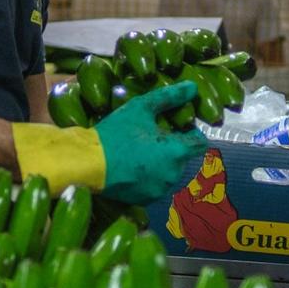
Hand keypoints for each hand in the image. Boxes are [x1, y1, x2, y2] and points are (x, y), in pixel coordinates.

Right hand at [93, 81, 206, 203]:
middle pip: (183, 157)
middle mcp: (174, 174)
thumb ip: (169, 97)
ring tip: (140, 153)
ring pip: (169, 173)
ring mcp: (160, 189)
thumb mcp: (141, 108)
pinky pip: (155, 185)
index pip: (200, 143)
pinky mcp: (146, 200)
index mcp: (177, 151)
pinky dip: (149, 178)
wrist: (88, 164)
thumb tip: (193, 87)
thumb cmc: (116, 133)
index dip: (191, 133)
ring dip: (161, 163)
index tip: (176, 127)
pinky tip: (132, 168)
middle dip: (172, 147)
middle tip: (151, 137)